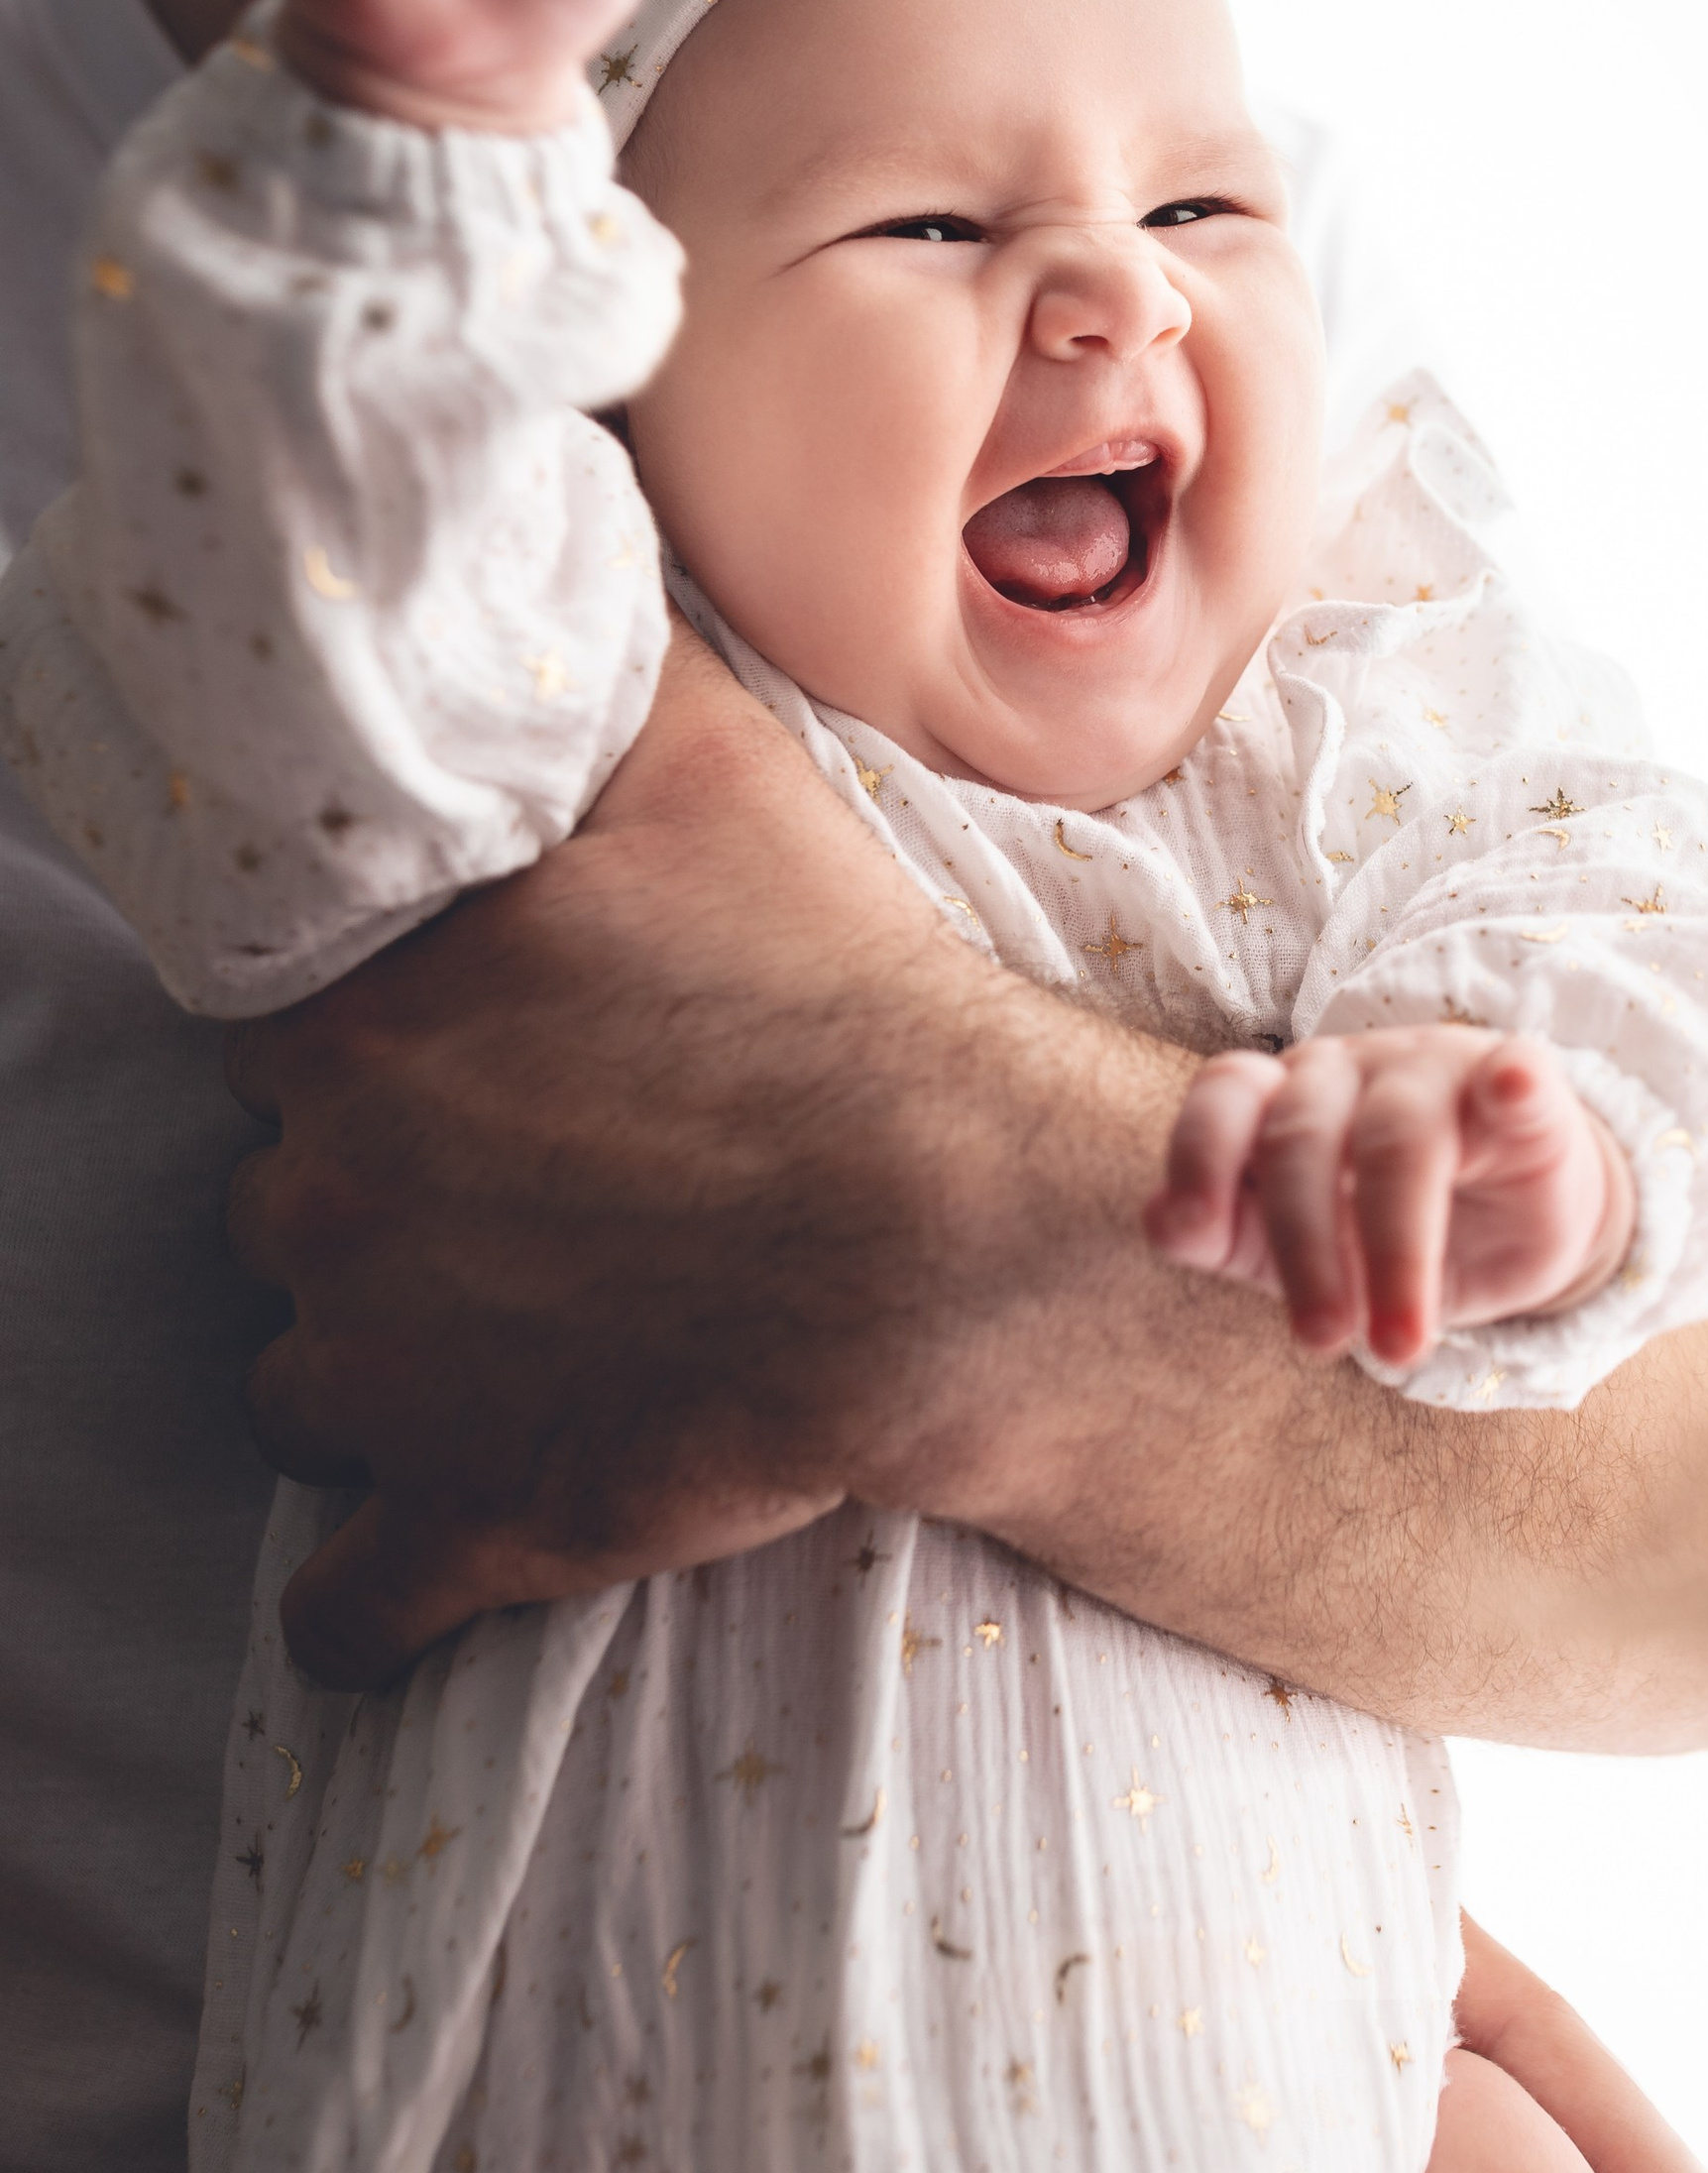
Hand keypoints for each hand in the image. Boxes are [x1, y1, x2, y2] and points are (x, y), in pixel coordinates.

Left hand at [223, 623, 970, 1681]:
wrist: (968, 1234)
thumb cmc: (846, 994)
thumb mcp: (714, 772)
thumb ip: (590, 677)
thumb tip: (523, 573)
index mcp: (359, 1024)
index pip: (273, 1024)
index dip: (363, 1026)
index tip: (460, 1034)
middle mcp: (329, 1199)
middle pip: (290, 1189)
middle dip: (383, 1178)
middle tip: (534, 1160)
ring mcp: (390, 1381)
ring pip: (308, 1370)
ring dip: (382, 1352)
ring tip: (520, 1318)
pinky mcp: (472, 1517)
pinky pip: (351, 1599)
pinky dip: (362, 1598)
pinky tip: (386, 1584)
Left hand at [1146, 1028, 1632, 1366]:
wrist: (1517, 1221)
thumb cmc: (1385, 1228)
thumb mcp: (1299, 1249)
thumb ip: (1226, 1236)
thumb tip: (1162, 1220)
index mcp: (1284, 1096)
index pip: (1226, 1095)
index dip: (1199, 1154)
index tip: (1193, 1233)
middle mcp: (1352, 1070)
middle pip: (1303, 1137)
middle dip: (1305, 1248)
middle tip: (1320, 1341)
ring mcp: (1439, 1069)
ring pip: (1399, 1137)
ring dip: (1397, 1247)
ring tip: (1401, 1345)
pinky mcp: (1523, 1083)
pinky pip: (1517, 1075)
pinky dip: (1514, 1084)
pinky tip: (1513, 1093)